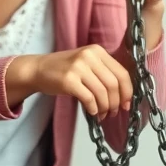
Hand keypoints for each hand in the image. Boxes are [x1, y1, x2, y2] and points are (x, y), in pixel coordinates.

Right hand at [6, 48, 132, 119]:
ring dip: (104, 108)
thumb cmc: (64, 69)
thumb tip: (123, 96)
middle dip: (116, 103)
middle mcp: (89, 56)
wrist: (38, 69)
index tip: (126, 104)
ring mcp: (78, 67)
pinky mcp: (69, 80)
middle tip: (113, 112)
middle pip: (113, 84)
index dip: (127, 91)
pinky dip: (93, 108)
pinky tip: (92, 112)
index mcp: (97, 51)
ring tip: (102, 114)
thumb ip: (103, 73)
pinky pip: (89, 98)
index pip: (122, 73)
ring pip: (102, 93)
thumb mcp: (86, 63)